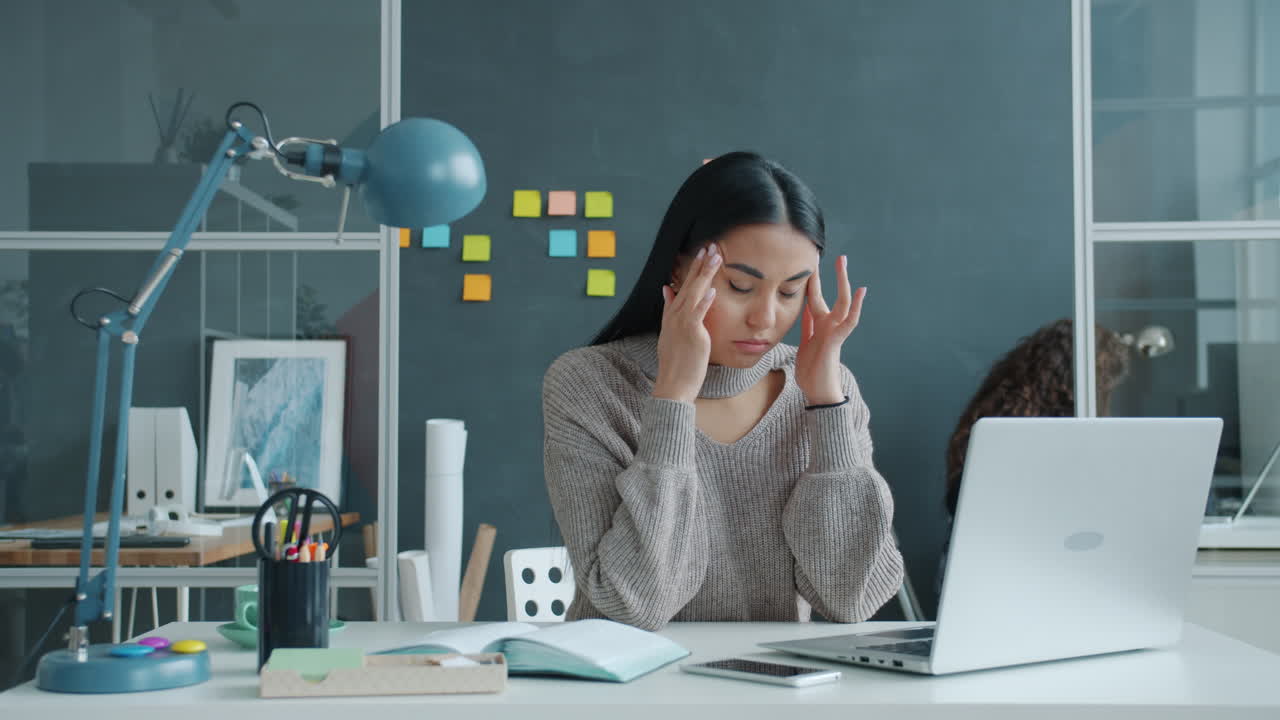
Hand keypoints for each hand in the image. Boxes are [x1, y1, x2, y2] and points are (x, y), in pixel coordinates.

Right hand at [653, 243, 721, 403]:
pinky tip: (712, 289)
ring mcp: (681, 323)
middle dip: (700, 265)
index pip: (683, 286)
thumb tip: (666, 289)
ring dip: (704, 274)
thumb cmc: (676, 362)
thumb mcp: (669, 332)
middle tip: (711, 247)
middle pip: (689, 285)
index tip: (702, 254)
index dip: (693, 269)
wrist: (673, 383)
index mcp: (671, 314)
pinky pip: (697, 313)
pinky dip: (704, 301)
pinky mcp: (691, 334)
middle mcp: (674, 315)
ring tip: (715, 258)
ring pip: (693, 293)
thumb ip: (669, 309)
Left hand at [795, 255, 864, 404]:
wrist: (817, 392)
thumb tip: (806, 307)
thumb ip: (808, 325)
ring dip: (842, 282)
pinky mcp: (836, 340)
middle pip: (829, 295)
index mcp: (819, 325)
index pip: (815, 298)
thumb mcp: (805, 341)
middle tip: (829, 256)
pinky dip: (855, 306)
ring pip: (842, 302)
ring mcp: (834, 331)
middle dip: (829, 276)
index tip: (809, 265)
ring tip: (843, 263)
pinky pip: (849, 321)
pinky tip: (860, 292)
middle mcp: (829, 325)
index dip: (812, 282)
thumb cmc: (811, 370)